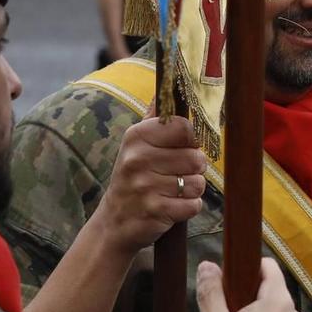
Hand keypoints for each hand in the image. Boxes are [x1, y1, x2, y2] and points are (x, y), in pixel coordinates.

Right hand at [96, 116, 207, 257]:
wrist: (113, 222)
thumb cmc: (132, 177)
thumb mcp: (136, 145)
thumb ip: (154, 118)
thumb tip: (164, 89)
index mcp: (136, 136)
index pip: (184, 128)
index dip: (191, 140)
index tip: (183, 147)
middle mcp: (138, 159)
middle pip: (196, 158)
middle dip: (193, 169)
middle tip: (176, 174)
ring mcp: (145, 186)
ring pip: (197, 183)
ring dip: (191, 190)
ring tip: (172, 191)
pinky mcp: (155, 211)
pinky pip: (193, 205)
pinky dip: (188, 208)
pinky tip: (172, 207)